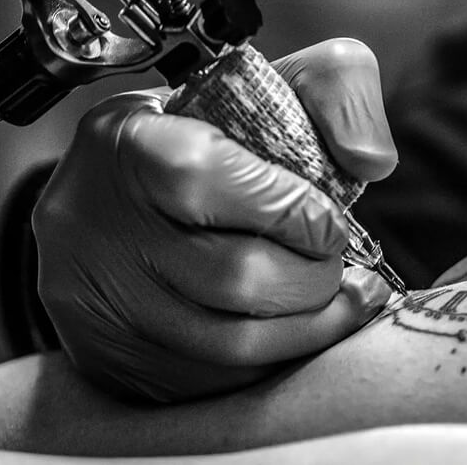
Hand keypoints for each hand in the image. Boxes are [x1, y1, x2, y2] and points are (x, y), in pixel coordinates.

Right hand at [33, 39, 396, 401]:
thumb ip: (336, 89)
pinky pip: (212, 385)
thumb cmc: (205, 137)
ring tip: (338, 301)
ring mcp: (98, 302)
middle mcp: (95, 226)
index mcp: (130, 143)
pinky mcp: (112, 359)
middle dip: (313, 278)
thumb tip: (371, 160)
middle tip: (335, 265)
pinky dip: (271, 364)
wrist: (116, 192)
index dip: (288, 208)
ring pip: (228, 345)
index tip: (328, 220)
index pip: (203, 179)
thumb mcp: (267, 83)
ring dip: (308, 329)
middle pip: (232, 277)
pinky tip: (295, 332)